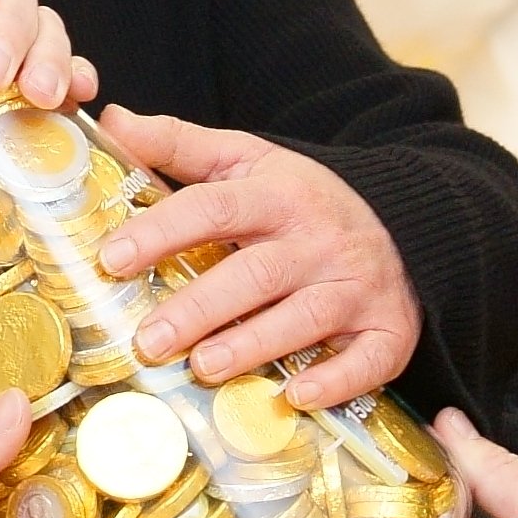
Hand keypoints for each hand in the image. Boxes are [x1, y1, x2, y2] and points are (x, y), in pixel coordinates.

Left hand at [87, 108, 420, 405]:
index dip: (162, 231)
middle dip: (201, 307)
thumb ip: (179, 144)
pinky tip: (294, 397)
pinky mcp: (388, 330)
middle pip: (256, 273)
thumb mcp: (248, 160)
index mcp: (278, 195)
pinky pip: (367, 359)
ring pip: (305, 317)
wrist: (405, 224)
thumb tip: (112, 120)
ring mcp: (355, 287)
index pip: (214, 207)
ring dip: (253, 345)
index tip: (113, 258)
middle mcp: (318, 241)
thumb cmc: (303, 200)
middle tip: (149, 339)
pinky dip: (334, 380)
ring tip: (203, 367)